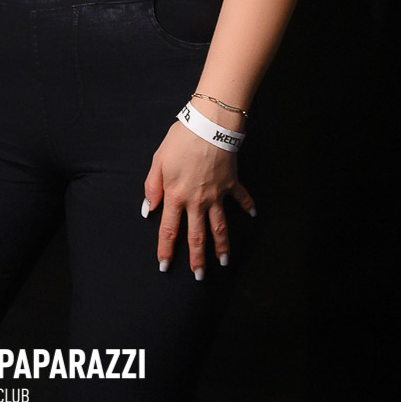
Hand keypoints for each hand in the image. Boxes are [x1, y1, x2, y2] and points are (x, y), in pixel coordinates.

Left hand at [141, 116, 255, 278]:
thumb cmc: (180, 140)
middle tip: (199, 276)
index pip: (169, 229)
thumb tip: (147, 210)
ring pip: (219, 226)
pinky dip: (248, 206)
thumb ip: (152, 187)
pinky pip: (241, 198)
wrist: (208, 125)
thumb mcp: (158, 161)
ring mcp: (216, 194)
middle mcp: (197, 200)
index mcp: (175, 195)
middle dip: (197, 258)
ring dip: (222, 245)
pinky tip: (253, 215)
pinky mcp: (231, 183)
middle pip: (196, 235)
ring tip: (224, 262)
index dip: (166, 249)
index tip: (165, 266)